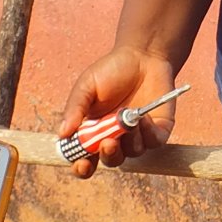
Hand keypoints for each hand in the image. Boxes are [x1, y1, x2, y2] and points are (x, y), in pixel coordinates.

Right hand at [58, 47, 178, 178]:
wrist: (143, 55)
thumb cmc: (111, 71)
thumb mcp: (87, 86)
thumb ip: (75, 108)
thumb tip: (62, 134)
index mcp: (94, 131)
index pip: (86, 158)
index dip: (82, 166)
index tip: (81, 163)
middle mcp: (116, 137)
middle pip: (110, 160)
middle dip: (108, 155)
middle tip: (108, 142)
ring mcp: (138, 135)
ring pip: (133, 152)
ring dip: (129, 140)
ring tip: (129, 119)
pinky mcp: (158, 130)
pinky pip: (153, 142)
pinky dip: (148, 133)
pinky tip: (143, 115)